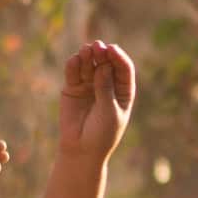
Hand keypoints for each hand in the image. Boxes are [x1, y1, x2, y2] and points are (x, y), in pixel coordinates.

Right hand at [59, 40, 135, 160]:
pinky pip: (73, 71)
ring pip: (89, 63)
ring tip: (86, 52)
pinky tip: (75, 60)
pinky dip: (74, 64)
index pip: (123, 69)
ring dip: (88, 55)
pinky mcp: (73, 87)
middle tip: (97, 47)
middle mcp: (107, 84)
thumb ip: (105, 89)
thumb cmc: (102, 134)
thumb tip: (103, 65)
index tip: (112, 50)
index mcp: (123, 91)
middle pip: (106, 62)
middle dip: (102, 53)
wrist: (82, 149)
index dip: (118, 57)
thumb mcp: (109, 111)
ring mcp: (89, 84)